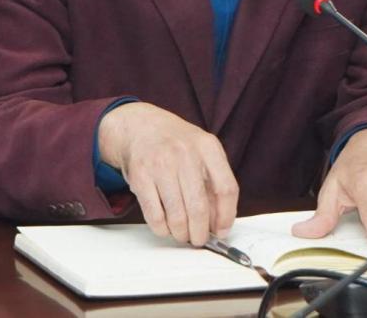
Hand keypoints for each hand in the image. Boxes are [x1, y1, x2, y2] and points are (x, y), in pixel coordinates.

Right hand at [98, 102, 238, 246]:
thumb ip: (213, 182)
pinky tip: (165, 226)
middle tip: (198, 239)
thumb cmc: (175, 143)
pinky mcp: (140, 176)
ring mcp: (161, 164)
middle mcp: (185, 153)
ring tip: (182, 233)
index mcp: (207, 147)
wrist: (140, 126)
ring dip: (181, 233)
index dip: (226, 216)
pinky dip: (162, 229)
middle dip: (200, 232)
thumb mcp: (201, 152)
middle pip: (199, 207)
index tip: (222, 230)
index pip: (226, 189)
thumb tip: (218, 224)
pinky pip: (155, 216)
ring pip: (177, 216)